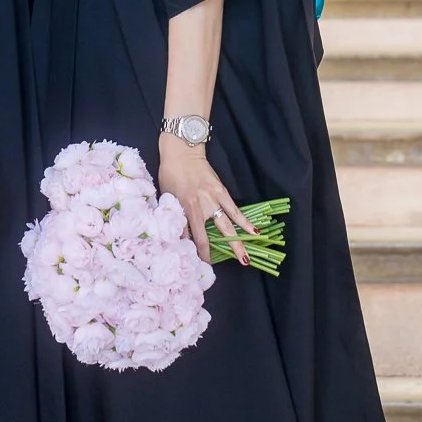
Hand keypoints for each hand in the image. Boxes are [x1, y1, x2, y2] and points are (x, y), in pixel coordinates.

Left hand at [158, 135, 258, 265]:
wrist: (182, 150)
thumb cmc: (170, 173)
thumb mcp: (166, 195)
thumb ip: (173, 214)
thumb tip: (177, 233)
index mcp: (182, 208)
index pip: (186, 236)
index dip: (190, 251)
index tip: (194, 265)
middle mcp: (198, 207)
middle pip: (206, 236)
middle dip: (211, 254)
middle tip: (212, 271)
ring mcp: (211, 199)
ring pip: (226, 225)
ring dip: (236, 243)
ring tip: (245, 259)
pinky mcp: (221, 191)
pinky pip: (234, 209)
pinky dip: (245, 221)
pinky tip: (255, 231)